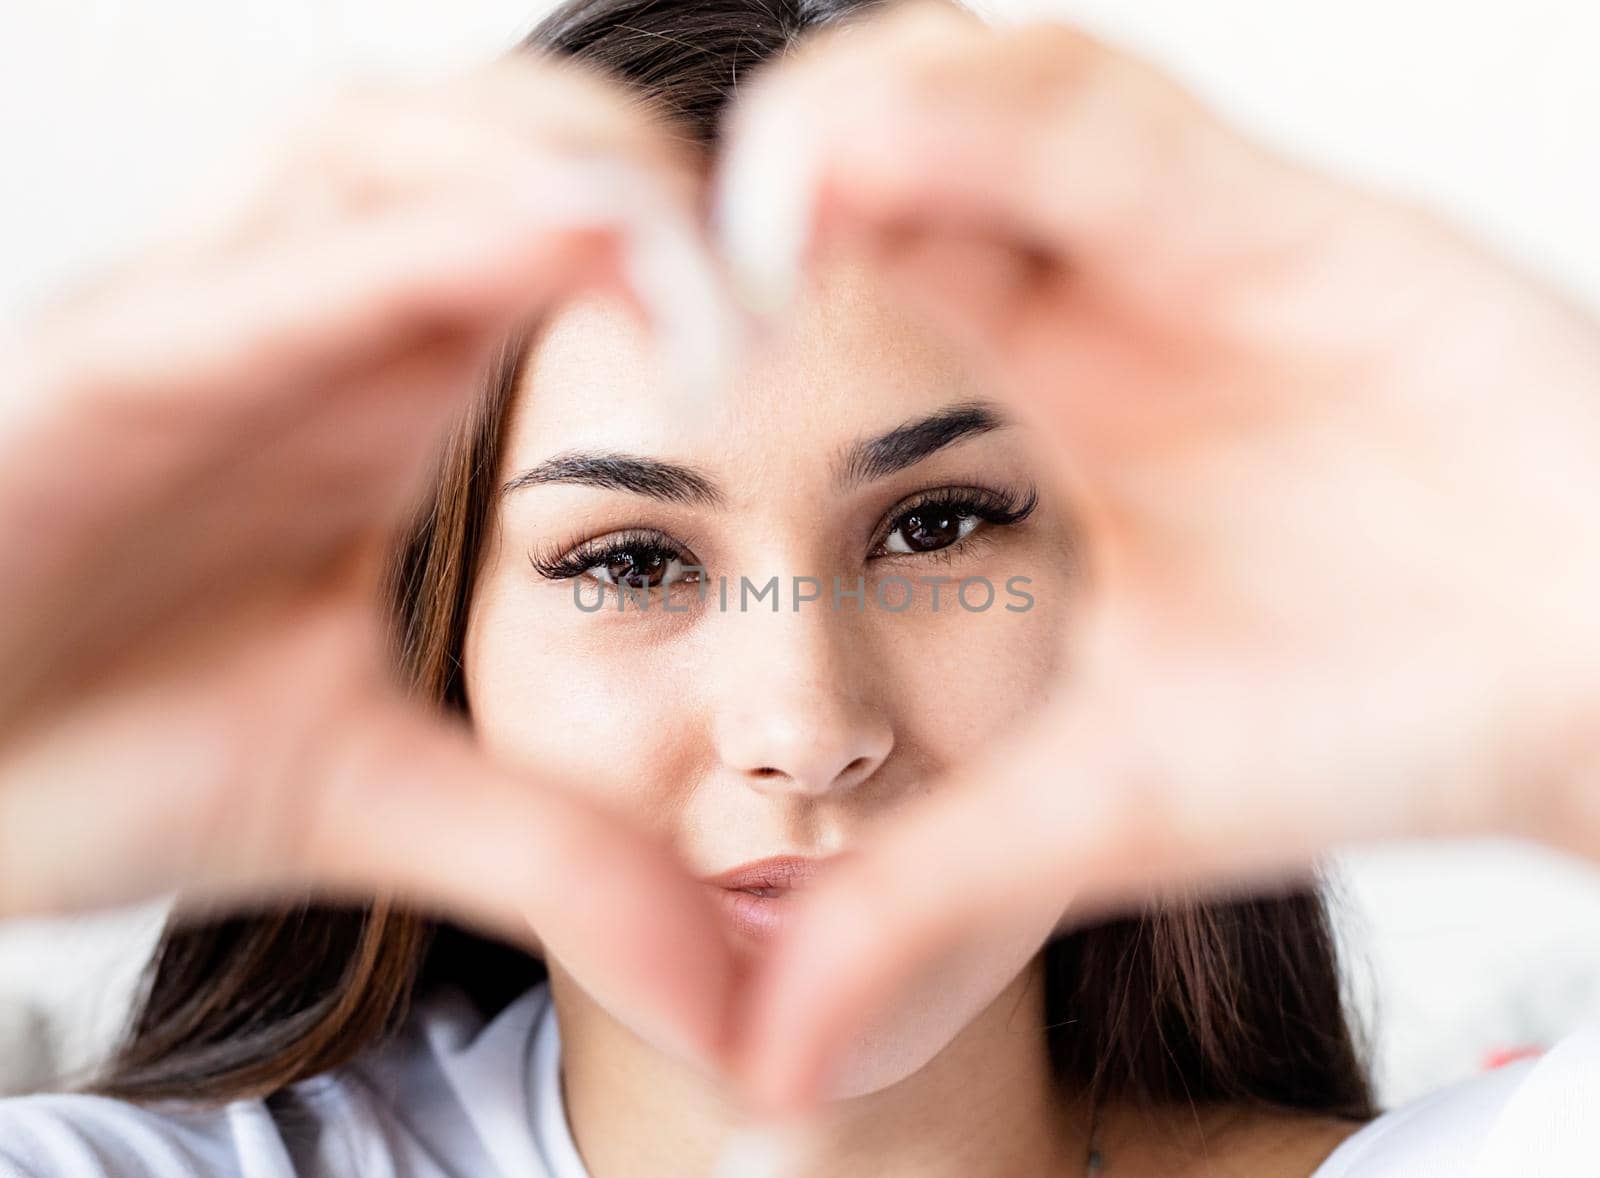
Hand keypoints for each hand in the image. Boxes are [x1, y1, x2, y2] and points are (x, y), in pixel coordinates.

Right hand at [0, 56, 738, 1069]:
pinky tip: (541, 240)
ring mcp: (196, 327)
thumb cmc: (101, 752)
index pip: (556, 241)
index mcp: (381, 388)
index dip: (695, 249)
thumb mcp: (378, 800)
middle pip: (490, 144)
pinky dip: (405, 245)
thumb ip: (557, 862)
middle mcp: (301, 327)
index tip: (817, 316)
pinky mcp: (94, 370)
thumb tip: (733, 1003)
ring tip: (691, 239)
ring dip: (546, 162)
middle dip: (640, 161)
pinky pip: (263, 274)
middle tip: (790, 245)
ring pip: (380, 149)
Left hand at [712, 0, 1599, 1111]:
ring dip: (869, 118)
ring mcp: (1177, 249)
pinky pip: (1113, 116)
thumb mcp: (1099, 812)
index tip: (660, 354)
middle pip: (890, 169)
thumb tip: (766, 1066)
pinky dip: (1002, 110)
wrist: (1586, 688)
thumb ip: (925, 902)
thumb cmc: (1358, 733)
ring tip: (779, 184)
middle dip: (782, 181)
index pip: (841, 305)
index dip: (734, 306)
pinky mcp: (1283, 213)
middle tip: (671, 236)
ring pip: (987, 101)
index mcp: (1026, 430)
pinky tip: (896, 130)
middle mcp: (1088, 320)